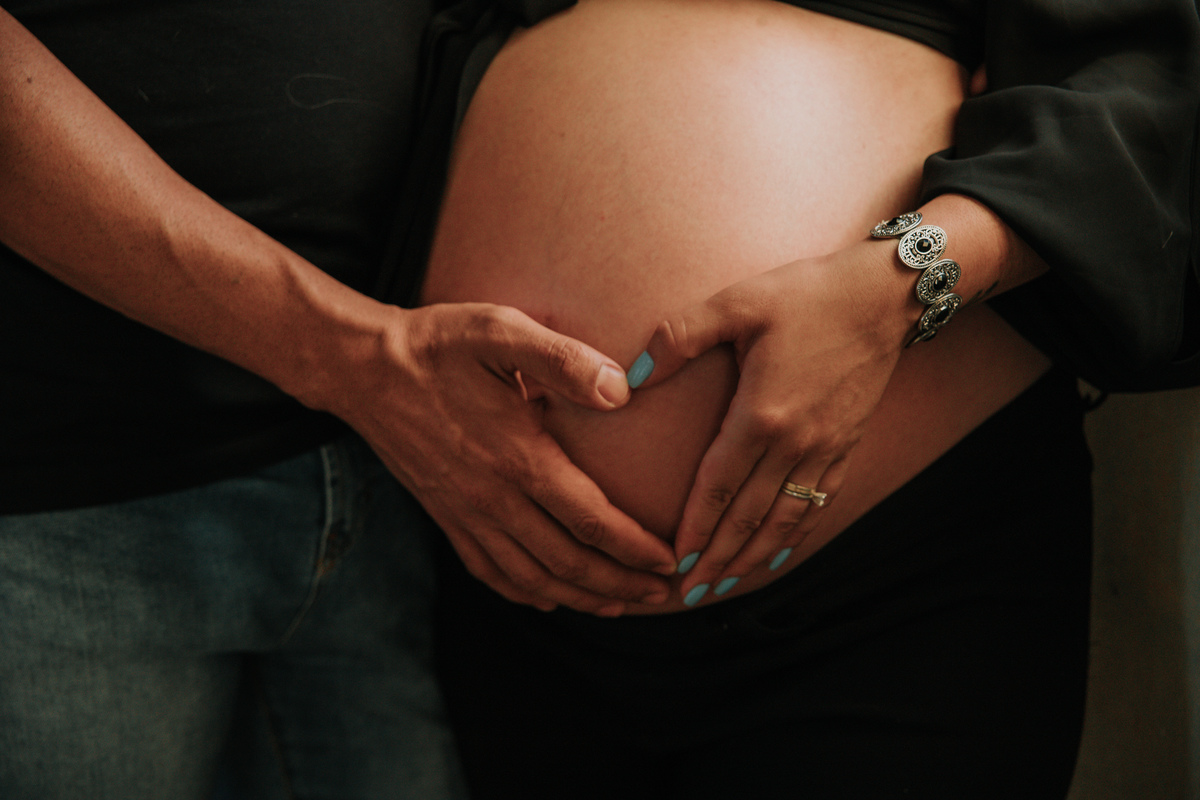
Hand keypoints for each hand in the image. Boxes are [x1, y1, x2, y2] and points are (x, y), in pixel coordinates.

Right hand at [323, 302, 675, 615]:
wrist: (362, 370)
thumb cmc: (438, 345)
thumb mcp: (500, 331)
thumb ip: (564, 359)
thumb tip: (622, 390)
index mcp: (518, 458)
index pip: (590, 519)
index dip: (635, 547)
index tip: (671, 560)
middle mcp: (493, 498)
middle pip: (568, 562)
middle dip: (621, 585)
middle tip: (664, 594)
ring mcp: (466, 514)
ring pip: (532, 577)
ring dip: (581, 598)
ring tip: (619, 605)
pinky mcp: (446, 517)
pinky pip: (490, 572)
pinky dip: (526, 593)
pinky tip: (549, 597)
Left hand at [631, 240, 909, 601]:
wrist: (884, 295)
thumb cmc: (806, 293)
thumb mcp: (736, 302)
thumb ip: (678, 336)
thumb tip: (631, 376)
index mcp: (761, 414)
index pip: (718, 487)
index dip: (694, 529)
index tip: (672, 563)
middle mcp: (795, 442)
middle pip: (748, 517)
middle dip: (716, 559)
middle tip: (688, 594)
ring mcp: (825, 448)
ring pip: (783, 519)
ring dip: (752, 557)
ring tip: (725, 585)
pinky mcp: (846, 445)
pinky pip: (816, 503)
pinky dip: (793, 534)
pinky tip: (777, 552)